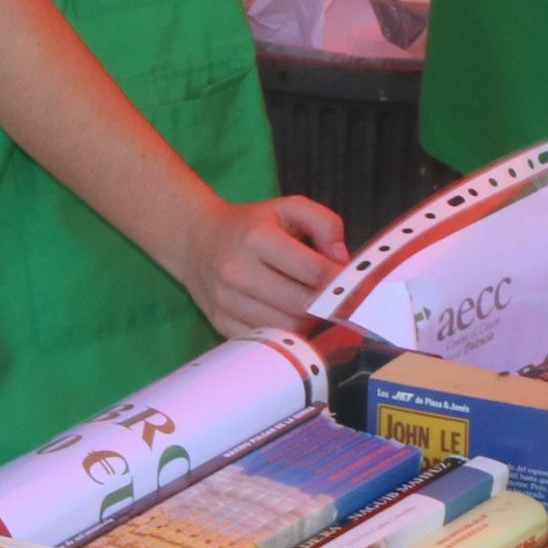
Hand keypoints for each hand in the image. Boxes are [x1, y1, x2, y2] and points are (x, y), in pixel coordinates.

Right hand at [187, 194, 348, 336]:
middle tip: (335, 299)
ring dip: (307, 322)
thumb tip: (341, 259)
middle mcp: (237, 270)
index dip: (339, 280)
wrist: (196, 240)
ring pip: (285, 327)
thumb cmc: (251, 224)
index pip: (312, 270)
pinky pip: (265, 339)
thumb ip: (324, 222)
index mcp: (256, 237)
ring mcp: (225, 300)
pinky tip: (289, 318)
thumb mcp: (288, 208)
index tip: (350, 283)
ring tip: (312, 307)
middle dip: (325, 305)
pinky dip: (284, 334)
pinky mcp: (220, 322)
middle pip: (301, 304)